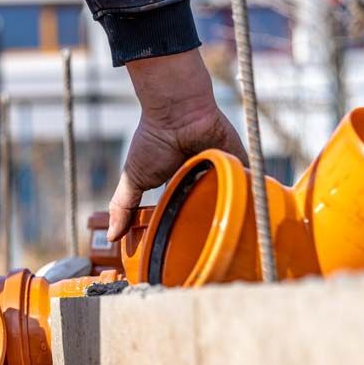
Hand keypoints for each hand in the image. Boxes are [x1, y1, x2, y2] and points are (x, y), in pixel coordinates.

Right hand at [109, 49, 247, 240]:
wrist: (177, 112)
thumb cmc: (153, 142)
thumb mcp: (133, 179)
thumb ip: (123, 207)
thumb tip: (111, 237)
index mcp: (177, 184)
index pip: (180, 211)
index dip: (179, 229)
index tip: (175, 250)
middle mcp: (200, 178)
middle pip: (207, 209)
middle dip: (206, 228)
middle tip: (205, 252)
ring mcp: (221, 171)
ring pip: (230, 200)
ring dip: (230, 215)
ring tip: (227, 239)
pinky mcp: (239, 162)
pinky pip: (250, 183)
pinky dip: (252, 197)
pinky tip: (253, 218)